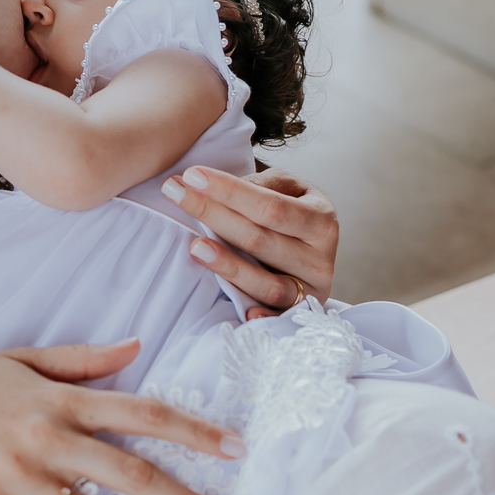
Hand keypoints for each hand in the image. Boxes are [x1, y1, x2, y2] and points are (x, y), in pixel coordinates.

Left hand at [162, 165, 337, 309]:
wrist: (314, 249)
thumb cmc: (291, 210)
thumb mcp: (287, 188)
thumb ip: (261, 186)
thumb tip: (224, 188)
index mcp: (321, 219)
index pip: (270, 206)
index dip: (230, 192)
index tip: (192, 175)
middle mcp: (321, 258)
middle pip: (259, 240)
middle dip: (213, 215)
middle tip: (173, 193)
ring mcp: (311, 290)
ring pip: (266, 283)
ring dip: (227, 266)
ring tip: (194, 246)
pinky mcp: (298, 314)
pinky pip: (277, 318)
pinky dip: (261, 316)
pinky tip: (242, 312)